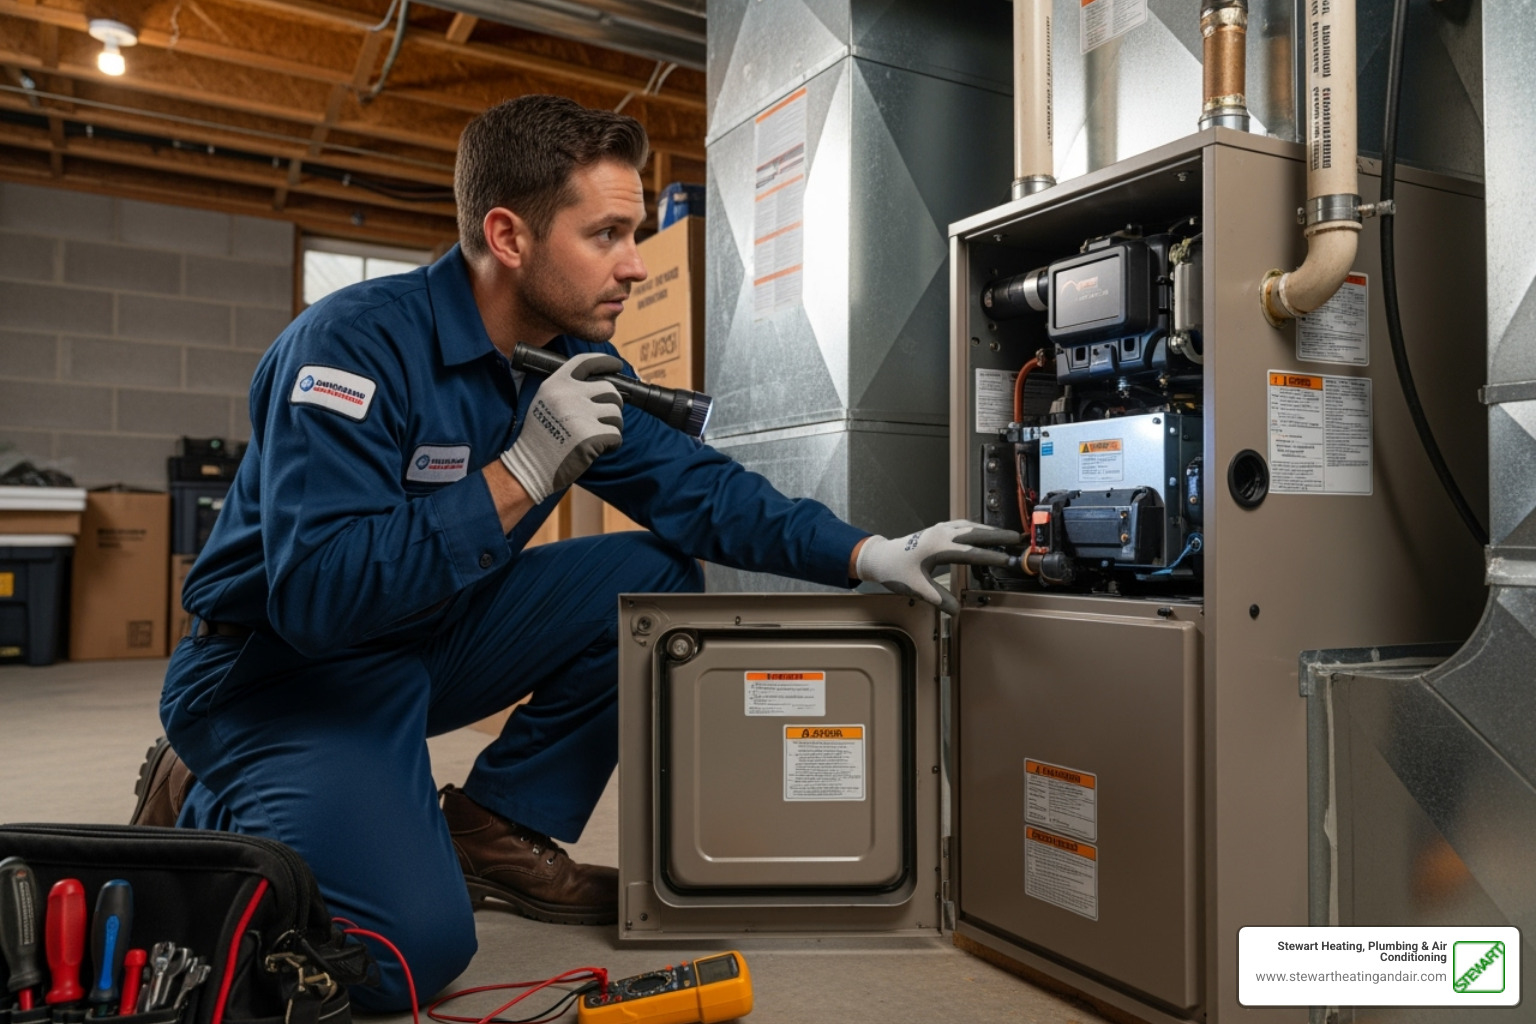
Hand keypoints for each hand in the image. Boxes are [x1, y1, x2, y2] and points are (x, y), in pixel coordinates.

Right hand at [499, 351, 623, 502]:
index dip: (605, 362)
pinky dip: (611, 444)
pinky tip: (596, 449)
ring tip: (595, 436)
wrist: (530, 466)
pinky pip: (616, 435)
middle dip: (612, 405)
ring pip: (616, 414)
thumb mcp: (544, 402)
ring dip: (612, 426)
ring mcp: (580, 415)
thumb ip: (568, 390)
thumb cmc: (540, 437)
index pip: (586, 362)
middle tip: (602, 419)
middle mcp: (568, 395)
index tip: (617, 365)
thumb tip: (602, 384)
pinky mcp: (591, 437)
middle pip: (610, 390)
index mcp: (555, 384)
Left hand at [855, 520, 1022, 614]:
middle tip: (1018, 538)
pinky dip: (976, 528)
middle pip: (975, 532)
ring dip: (989, 530)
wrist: (880, 557)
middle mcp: (941, 534)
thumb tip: (956, 611)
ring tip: (1006, 536)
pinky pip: (962, 525)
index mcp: (938, 547)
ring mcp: (939, 530)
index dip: (992, 557)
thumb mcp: (917, 588)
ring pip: (970, 526)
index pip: (972, 552)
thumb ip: (938, 599)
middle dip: (998, 536)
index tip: (1008, 560)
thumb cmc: (896, 571)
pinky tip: (982, 532)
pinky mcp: (936, 531)